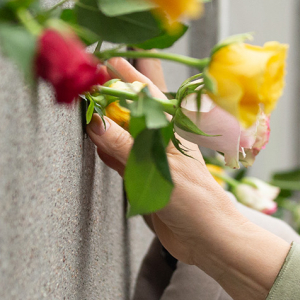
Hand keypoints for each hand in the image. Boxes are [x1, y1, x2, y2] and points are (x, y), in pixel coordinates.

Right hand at [87, 59, 224, 262]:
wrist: (208, 240)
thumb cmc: (194, 201)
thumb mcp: (157, 168)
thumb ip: (124, 145)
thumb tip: (95, 122)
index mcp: (171, 131)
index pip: (147, 94)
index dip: (130, 75)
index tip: (109, 59)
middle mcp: (161, 142)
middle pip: (135, 111)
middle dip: (117, 93)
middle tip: (95, 74)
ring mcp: (153, 161)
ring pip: (126, 136)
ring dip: (109, 122)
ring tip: (90, 104)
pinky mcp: (146, 183)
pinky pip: (122, 161)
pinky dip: (109, 152)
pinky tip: (97, 146)